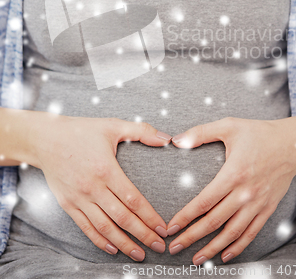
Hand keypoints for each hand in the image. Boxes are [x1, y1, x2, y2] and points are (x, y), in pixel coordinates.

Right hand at [33, 115, 170, 260]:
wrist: (45, 139)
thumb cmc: (81, 131)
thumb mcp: (112, 125)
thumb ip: (141, 131)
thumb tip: (166, 138)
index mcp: (106, 169)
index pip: (133, 199)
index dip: (149, 216)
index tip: (163, 228)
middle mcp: (93, 187)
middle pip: (122, 218)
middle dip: (143, 234)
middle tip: (159, 246)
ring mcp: (79, 198)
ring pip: (105, 227)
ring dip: (124, 243)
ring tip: (139, 253)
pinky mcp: (68, 204)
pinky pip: (86, 227)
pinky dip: (100, 240)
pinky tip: (113, 248)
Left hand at [166, 116, 295, 264]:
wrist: (293, 144)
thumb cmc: (258, 133)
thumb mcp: (228, 126)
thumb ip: (200, 133)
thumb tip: (175, 140)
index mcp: (233, 173)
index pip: (204, 201)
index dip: (186, 216)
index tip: (171, 227)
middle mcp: (246, 193)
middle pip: (214, 221)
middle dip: (192, 236)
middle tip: (174, 247)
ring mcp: (258, 203)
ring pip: (232, 232)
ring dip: (212, 247)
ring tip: (196, 258)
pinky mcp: (268, 208)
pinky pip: (251, 232)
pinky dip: (238, 246)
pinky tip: (224, 255)